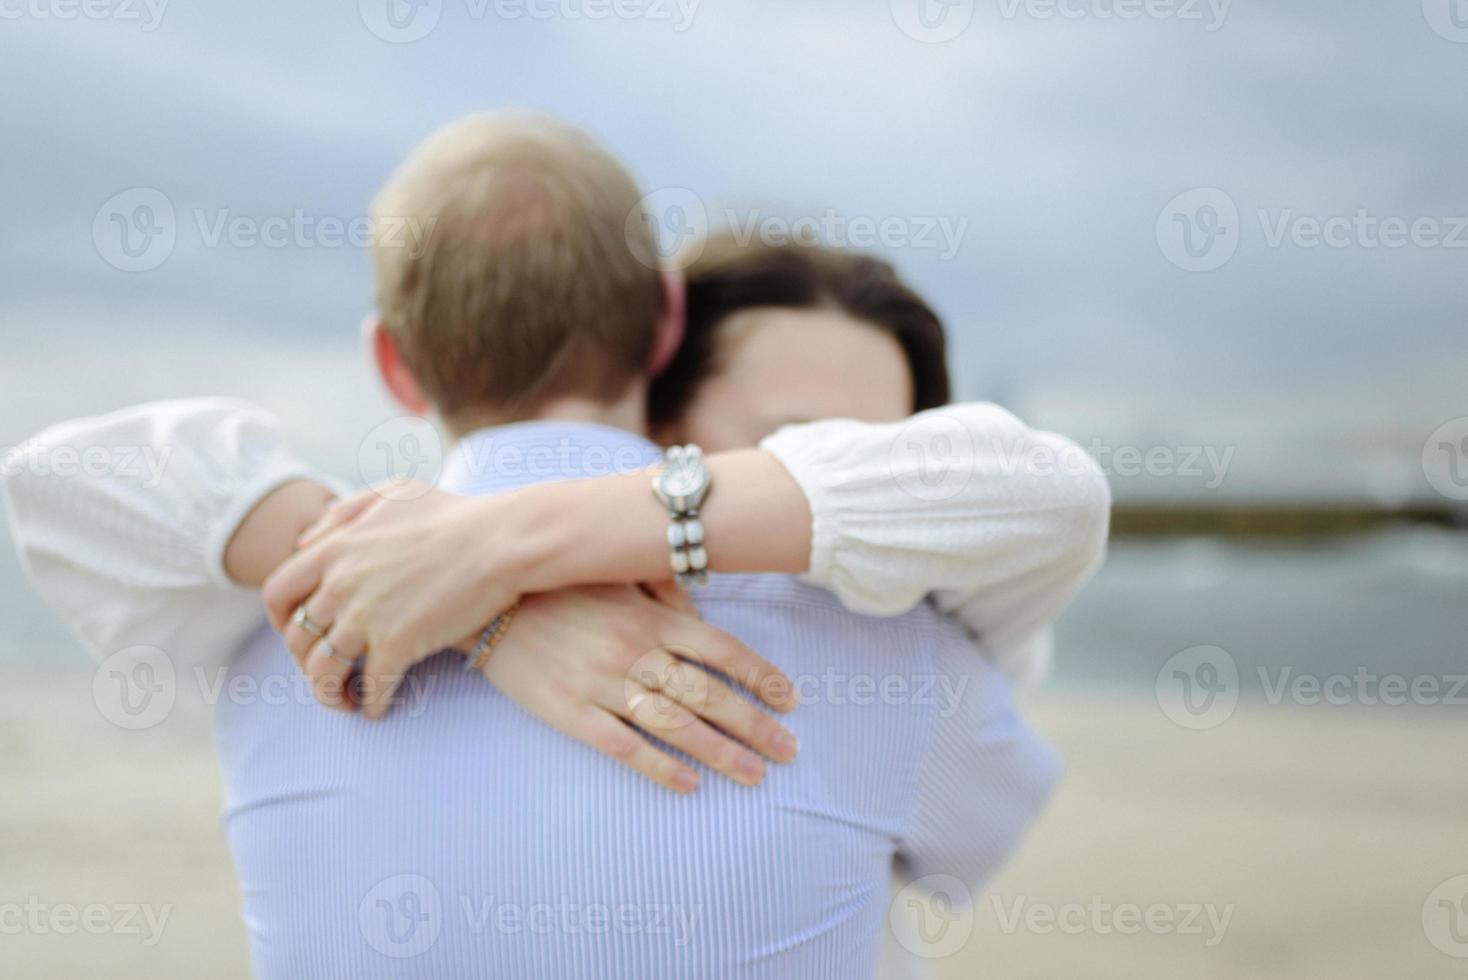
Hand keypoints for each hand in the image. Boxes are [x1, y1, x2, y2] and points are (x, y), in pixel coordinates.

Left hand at [263, 483, 521, 716]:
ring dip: (330, 693)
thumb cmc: (456, 515)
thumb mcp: (393, 494)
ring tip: (346, 701)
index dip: (279, 620)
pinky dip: (370, 704)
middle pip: (298, 638)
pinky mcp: (396, 645)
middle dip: (306, 662)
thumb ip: (346, 513)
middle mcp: (340, 585)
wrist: (501, 541)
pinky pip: (370, 687)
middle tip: (326, 670)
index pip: (278, 592)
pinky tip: (378, 710)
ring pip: (324, 671)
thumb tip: (308, 540)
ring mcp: (365, 618)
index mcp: (335, 550)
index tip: (296, 633)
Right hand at [477, 584, 797, 791]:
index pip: (720, 649)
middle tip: (788, 751)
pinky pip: (622, 745)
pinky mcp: (570, 713)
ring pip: (674, 725)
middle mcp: (635, 651)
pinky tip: (689, 785)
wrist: (488, 600)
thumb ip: (664, 592)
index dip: (759, 676)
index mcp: (650, 616)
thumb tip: (703, 614)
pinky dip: (659, 767)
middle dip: (754, 725)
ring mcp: (602, 684)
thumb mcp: (617, 574)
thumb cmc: (560, 585)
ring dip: (720, 753)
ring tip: (755, 775)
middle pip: (707, 694)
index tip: (789, 700)